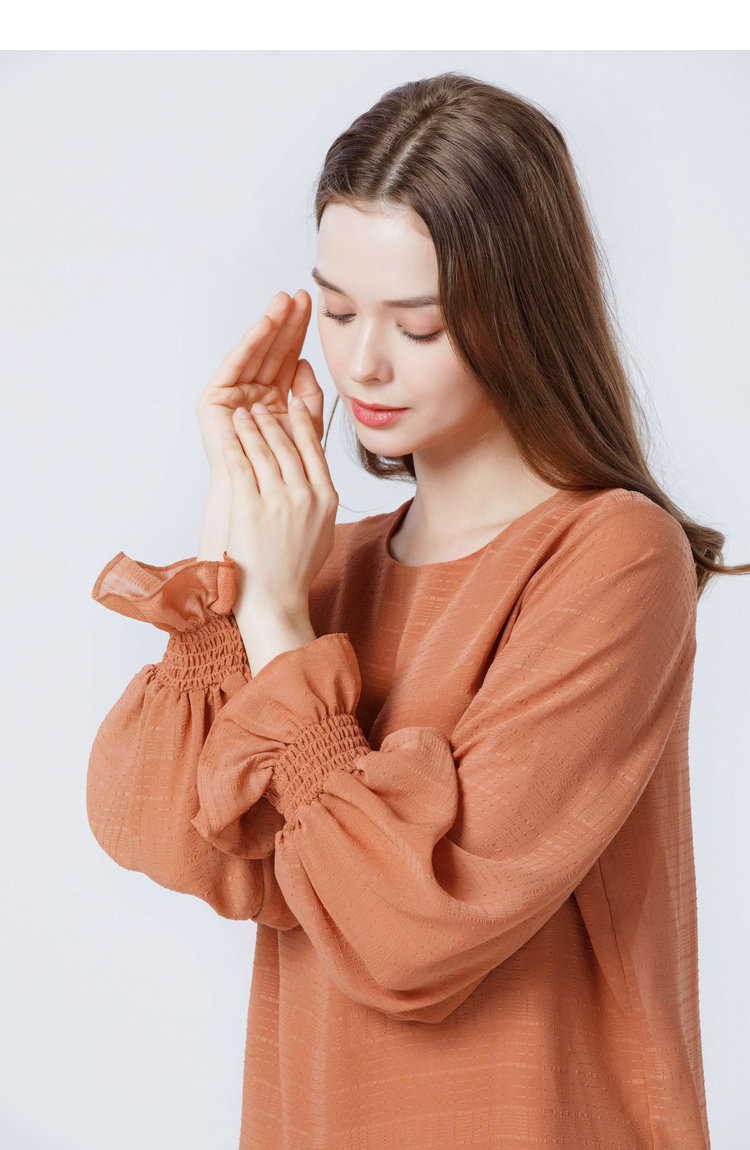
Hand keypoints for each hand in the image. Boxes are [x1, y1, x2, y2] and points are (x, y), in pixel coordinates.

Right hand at [195, 289, 324, 479]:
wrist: (262, 494)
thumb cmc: (285, 469)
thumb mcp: (306, 426)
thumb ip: (309, 396)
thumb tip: (306, 362)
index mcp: (274, 400)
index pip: (289, 359)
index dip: (300, 334)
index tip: (315, 307)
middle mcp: (252, 394)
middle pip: (273, 352)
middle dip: (287, 324)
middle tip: (302, 295)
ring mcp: (233, 395)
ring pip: (256, 355)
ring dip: (270, 326)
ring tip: (284, 301)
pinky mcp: (214, 399)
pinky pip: (236, 365)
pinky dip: (251, 344)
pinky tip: (265, 324)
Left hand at [221, 396, 338, 621]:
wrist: (276, 600)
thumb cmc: (296, 570)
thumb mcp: (322, 531)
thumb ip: (321, 501)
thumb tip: (314, 477)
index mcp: (327, 499)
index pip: (314, 450)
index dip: (302, 423)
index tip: (293, 405)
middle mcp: (306, 496)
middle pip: (287, 446)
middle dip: (271, 421)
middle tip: (260, 407)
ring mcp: (278, 502)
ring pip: (263, 452)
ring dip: (251, 428)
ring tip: (242, 415)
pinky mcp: (250, 509)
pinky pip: (241, 468)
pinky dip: (234, 447)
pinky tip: (228, 435)